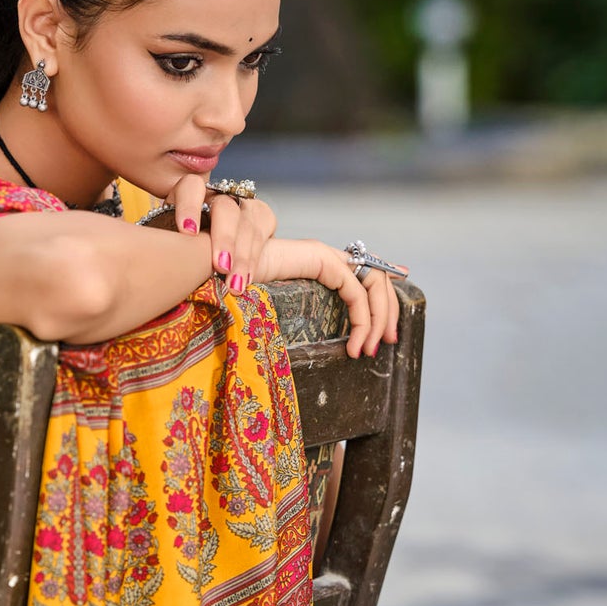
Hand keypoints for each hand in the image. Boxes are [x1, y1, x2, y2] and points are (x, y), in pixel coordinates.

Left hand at [167, 174, 276, 291]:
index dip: (190, 207)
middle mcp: (217, 195)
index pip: (191, 188)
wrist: (210, 246)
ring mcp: (241, 203)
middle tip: (220, 266)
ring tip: (232, 285)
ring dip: (241, 259)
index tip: (187, 232)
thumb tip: (162, 262)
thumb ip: (169, 244)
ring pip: (246, 226)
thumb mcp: (171, 239)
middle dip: (224, 238)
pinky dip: (252, 262)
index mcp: (189, 193)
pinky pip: (260, 237)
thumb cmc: (182, 245)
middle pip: (225, 208)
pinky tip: (244, 280)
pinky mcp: (261, 214)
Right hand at [252, 237, 405, 359]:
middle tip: (388, 342)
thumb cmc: (237, 290)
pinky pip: (356, 292)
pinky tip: (354, 345)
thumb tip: (305, 344)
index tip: (386, 331)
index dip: (382, 302)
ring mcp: (326, 255)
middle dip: (388, 313)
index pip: (365, 278)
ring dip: (378, 319)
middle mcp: (328, 257)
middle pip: (377, 279)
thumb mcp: (278, 306)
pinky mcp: (322, 260)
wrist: (217, 269)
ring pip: (373, 284)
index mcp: (321, 265)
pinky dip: (362, 320)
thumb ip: (298, 314)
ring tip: (369, 349)